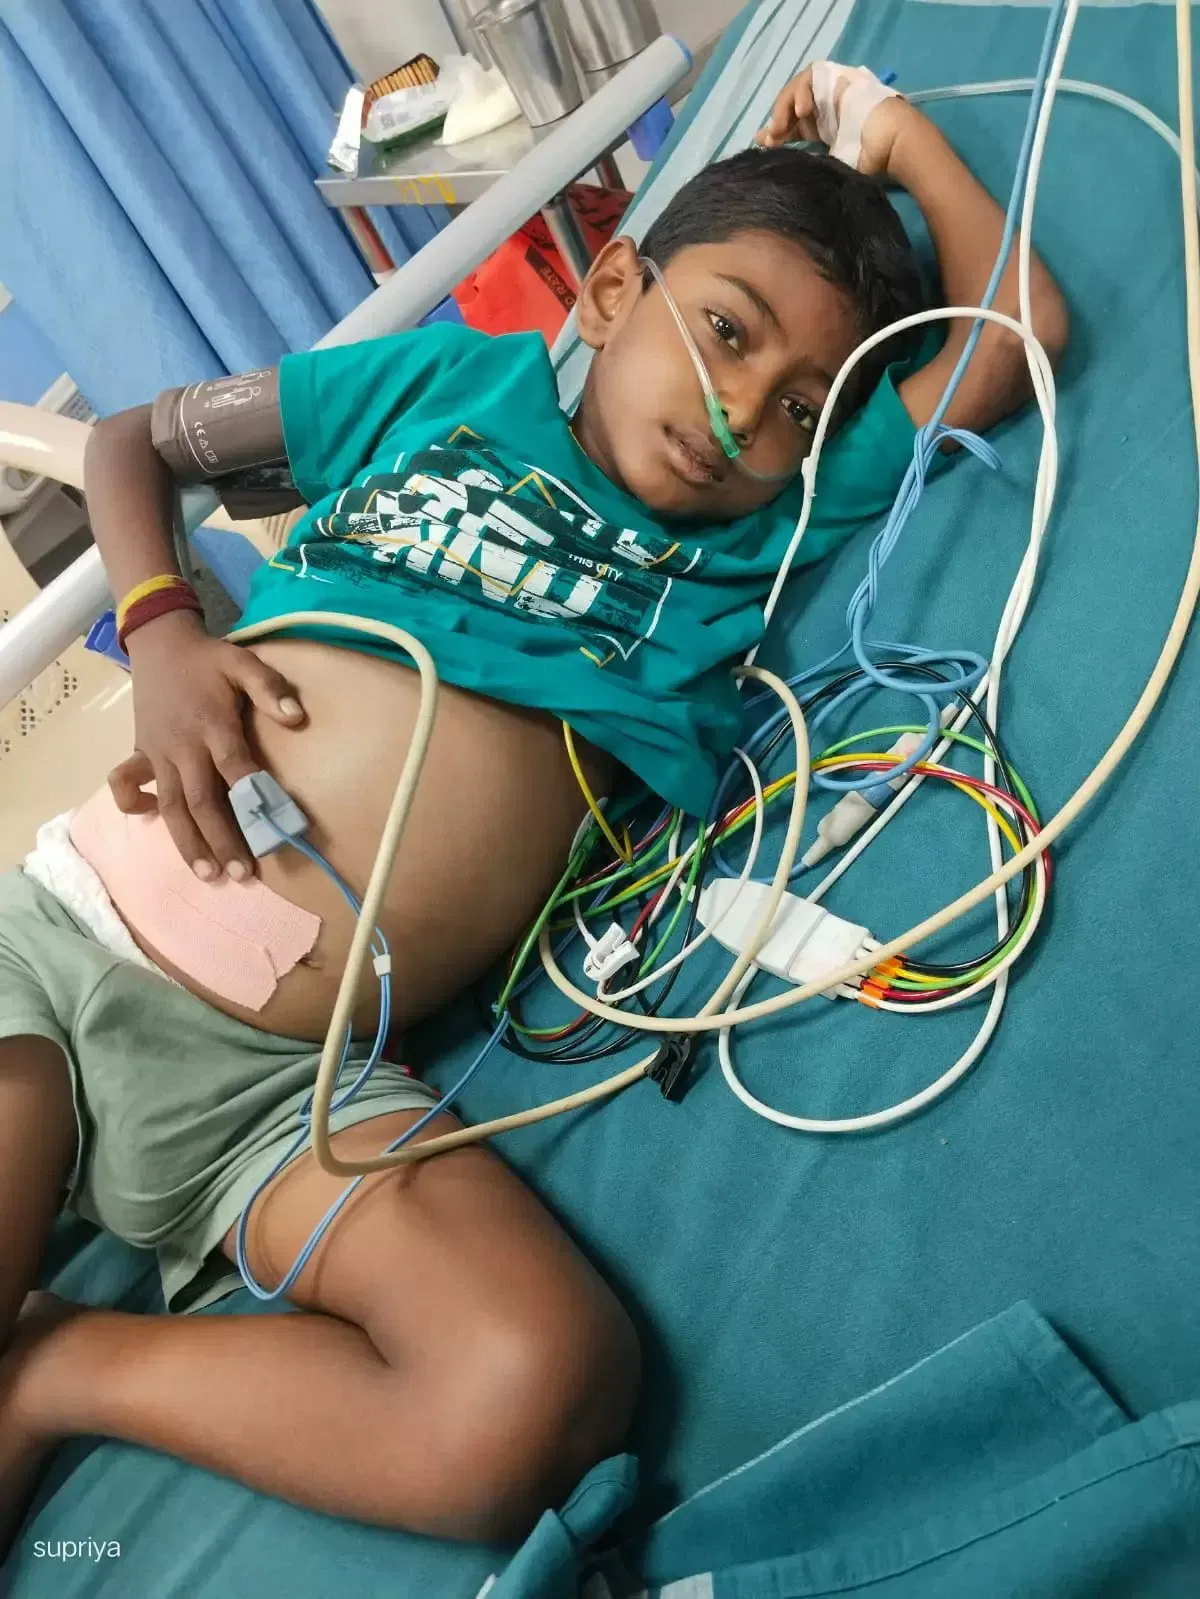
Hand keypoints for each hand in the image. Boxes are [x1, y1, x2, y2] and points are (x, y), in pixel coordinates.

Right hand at [108, 610, 304, 879]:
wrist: (160, 645)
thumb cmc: (208, 660)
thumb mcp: (242, 662)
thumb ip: (269, 688)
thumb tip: (297, 718)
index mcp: (212, 724)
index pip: (234, 767)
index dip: (252, 796)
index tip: (273, 828)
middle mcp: (183, 746)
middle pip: (201, 801)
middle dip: (222, 839)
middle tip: (242, 873)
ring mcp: (157, 753)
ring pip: (170, 805)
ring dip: (187, 841)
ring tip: (207, 873)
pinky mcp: (140, 752)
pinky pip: (126, 783)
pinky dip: (132, 803)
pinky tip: (150, 819)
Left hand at [755, 65, 915, 177]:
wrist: (890, 143)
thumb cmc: (867, 160)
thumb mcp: (831, 165)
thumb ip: (809, 163)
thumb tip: (784, 170)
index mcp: (824, 129)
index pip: (793, 126)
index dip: (777, 133)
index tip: (763, 145)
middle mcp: (825, 108)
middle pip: (791, 106)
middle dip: (777, 120)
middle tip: (770, 138)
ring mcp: (831, 91)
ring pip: (797, 87)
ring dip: (784, 105)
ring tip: (781, 126)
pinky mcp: (836, 78)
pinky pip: (810, 76)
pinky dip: (800, 90)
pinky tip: (801, 110)